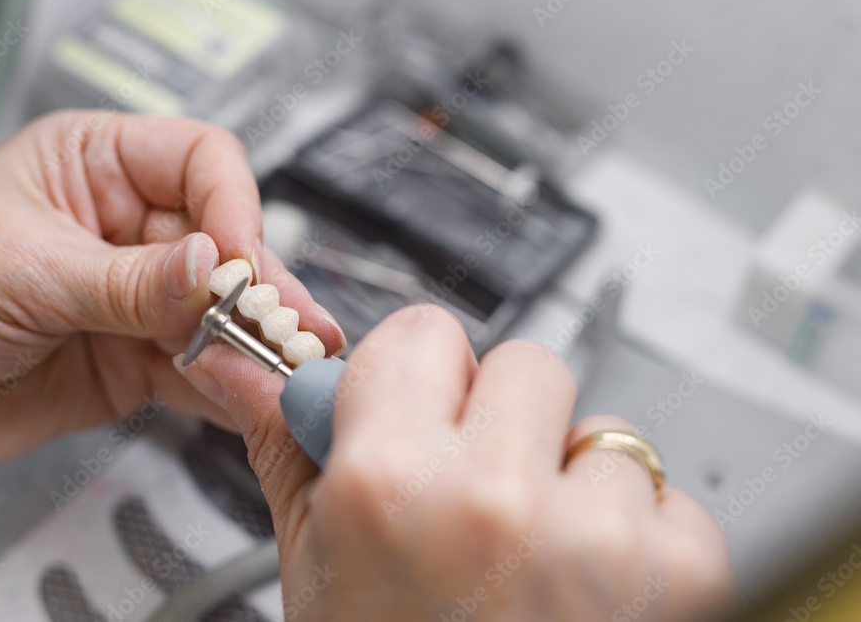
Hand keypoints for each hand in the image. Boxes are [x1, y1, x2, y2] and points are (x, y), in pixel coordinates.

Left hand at [0, 111, 343, 464]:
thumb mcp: (28, 271)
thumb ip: (129, 280)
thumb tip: (212, 270)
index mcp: (97, 165)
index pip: (199, 162)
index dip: (230, 206)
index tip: (235, 260)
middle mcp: (127, 227)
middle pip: (222, 244)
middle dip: (257, 287)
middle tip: (292, 325)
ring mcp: (135, 298)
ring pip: (218, 313)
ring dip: (255, 341)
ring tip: (294, 366)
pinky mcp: (134, 360)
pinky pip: (196, 370)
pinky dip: (226, 386)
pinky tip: (255, 397)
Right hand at [182, 305, 735, 620]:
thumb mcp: (316, 567)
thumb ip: (289, 448)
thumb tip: (245, 368)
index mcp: (387, 486)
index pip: (424, 334)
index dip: (423, 379)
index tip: (425, 416)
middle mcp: (493, 499)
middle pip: (526, 365)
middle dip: (505, 423)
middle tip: (481, 502)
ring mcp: (595, 538)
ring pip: (603, 432)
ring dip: (575, 486)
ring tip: (536, 566)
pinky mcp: (683, 574)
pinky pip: (667, 499)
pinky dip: (639, 541)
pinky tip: (590, 596)